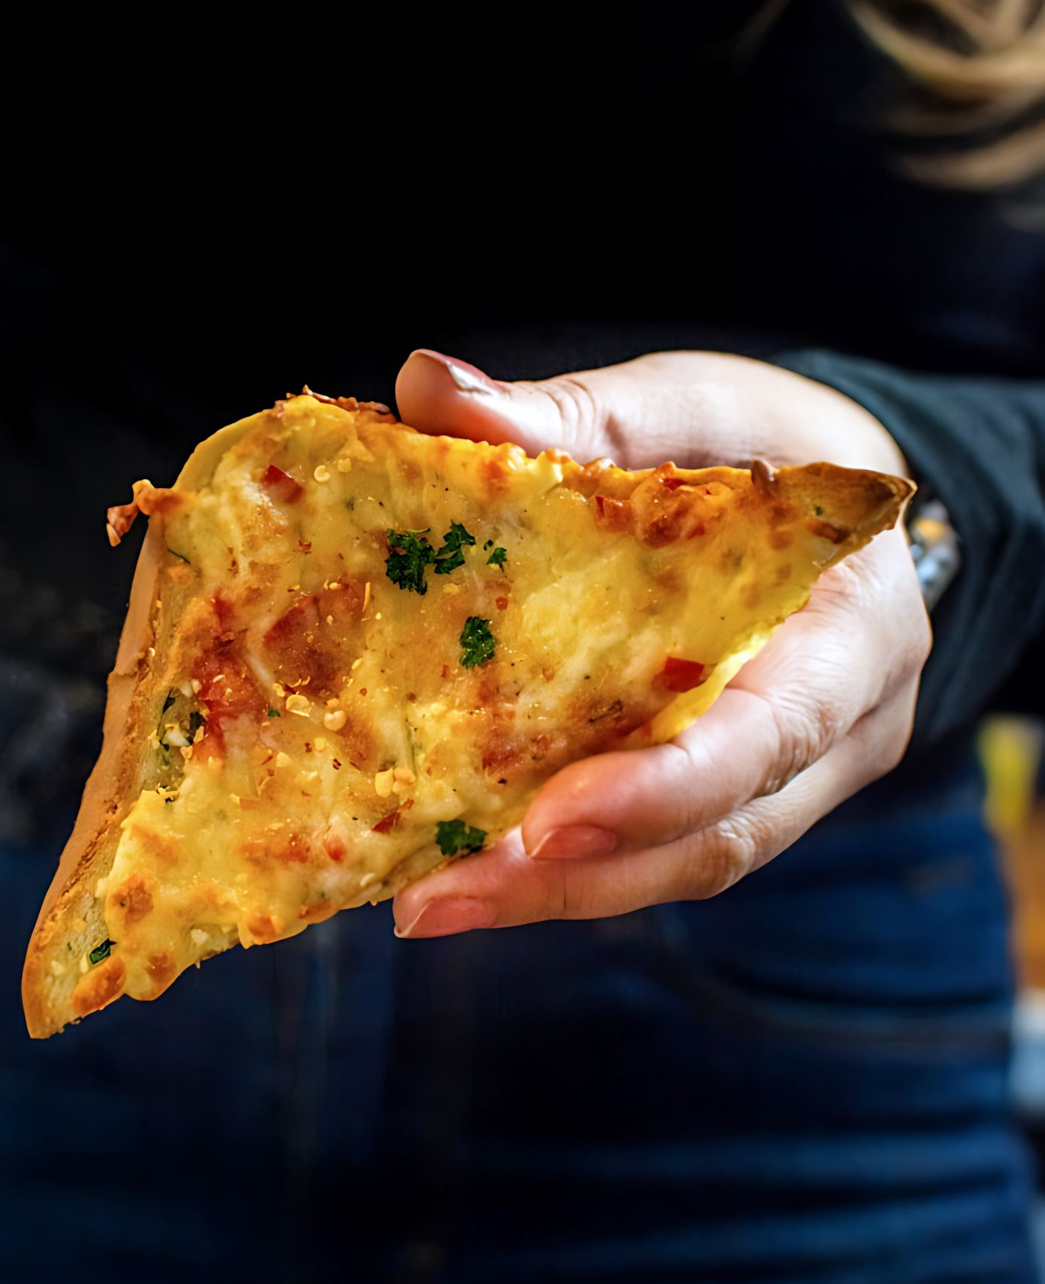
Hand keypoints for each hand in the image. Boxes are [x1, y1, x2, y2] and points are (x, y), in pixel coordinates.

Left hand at [390, 347, 930, 939]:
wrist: (834, 502)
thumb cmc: (769, 445)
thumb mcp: (691, 406)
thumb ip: (577, 414)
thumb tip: (428, 385)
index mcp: (856, 630)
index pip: (774, 732)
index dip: (666, 787)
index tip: (549, 822)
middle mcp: (842, 731)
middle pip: (719, 835)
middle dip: (579, 879)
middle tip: (441, 892)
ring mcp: (793, 779)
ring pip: (681, 864)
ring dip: (553, 893)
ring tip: (428, 898)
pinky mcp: (733, 795)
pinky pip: (655, 848)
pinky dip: (564, 869)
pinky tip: (463, 868)